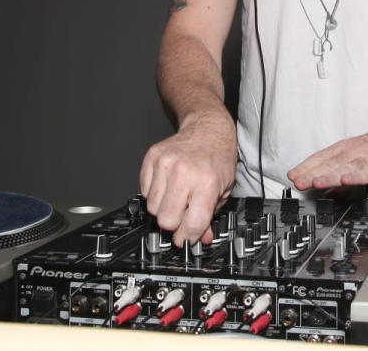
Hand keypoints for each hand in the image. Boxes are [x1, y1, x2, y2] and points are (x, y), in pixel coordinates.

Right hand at [139, 115, 235, 246]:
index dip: (188, 237)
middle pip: (166, 220)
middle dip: (174, 223)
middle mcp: (184, 173)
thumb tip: (201, 239)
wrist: (208, 129)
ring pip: (152, 208)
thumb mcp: (224, 190)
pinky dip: (154, 193)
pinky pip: (144, 191)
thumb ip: (211, 216)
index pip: (192, 225)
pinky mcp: (152, 157)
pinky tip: (168, 185)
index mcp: (206, 183)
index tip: (186, 237)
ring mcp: (165, 164)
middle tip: (183, 213)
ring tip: (177, 195)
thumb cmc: (218, 158)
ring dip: (163, 208)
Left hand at [287, 121, 367, 191]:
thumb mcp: (355, 157)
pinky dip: (357, 176)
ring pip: (346, 168)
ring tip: (316, 182)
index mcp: (344, 150)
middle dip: (312, 174)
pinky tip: (347, 180)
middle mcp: (353, 153)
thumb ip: (338, 173)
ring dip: (330, 175)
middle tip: (298, 182)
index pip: (321, 159)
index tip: (292, 176)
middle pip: (330, 164)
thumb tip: (322, 188)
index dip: (306, 168)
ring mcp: (367, 159)